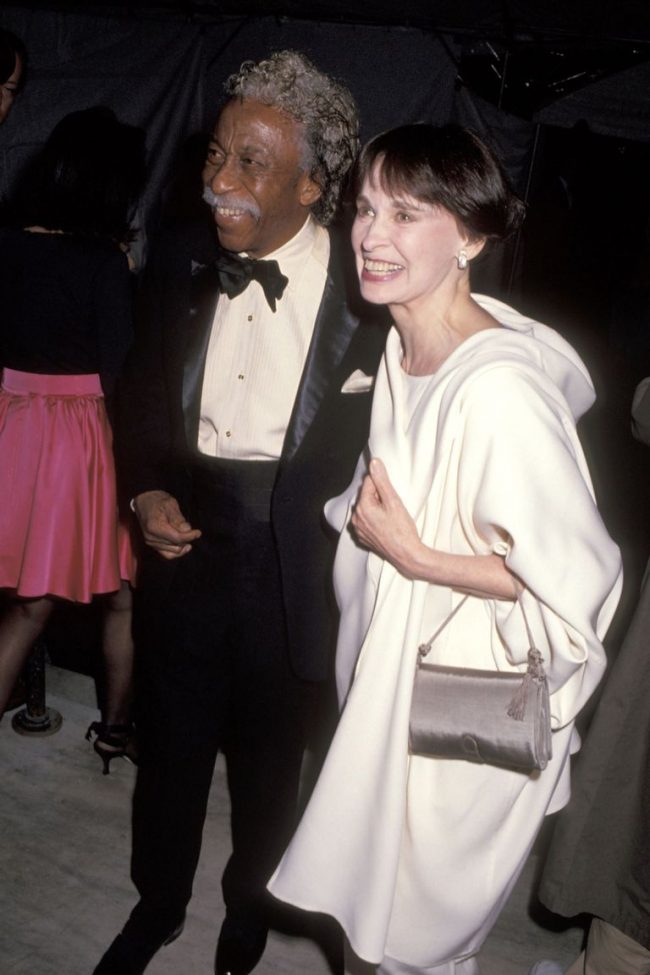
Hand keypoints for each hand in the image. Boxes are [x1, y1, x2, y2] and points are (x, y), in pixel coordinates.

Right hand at [133, 490, 200, 559]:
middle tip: (192, 531)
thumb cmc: (158, 500)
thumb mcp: (170, 505)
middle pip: (176, 546)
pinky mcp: (152, 544)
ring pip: (173, 552)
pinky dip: (176, 551)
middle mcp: (151, 538)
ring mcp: (150, 542)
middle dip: (186, 539)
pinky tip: (183, 546)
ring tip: (187, 536)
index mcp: (155, 527)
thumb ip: (178, 519)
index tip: (198, 532)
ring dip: (182, 545)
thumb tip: (187, 531)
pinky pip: (167, 554)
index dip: (190, 536)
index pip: (177, 538)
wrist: (144, 500)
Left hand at [350, 458, 423, 577]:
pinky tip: (386, 526)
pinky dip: (374, 520)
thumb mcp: (394, 501)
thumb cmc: (402, 530)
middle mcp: (356, 518)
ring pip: (366, 508)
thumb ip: (382, 481)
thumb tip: (374, 463)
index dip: (382, 487)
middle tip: (392, 508)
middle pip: (366, 496)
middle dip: (378, 497)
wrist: (406, 555)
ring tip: (390, 518)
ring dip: (377, 509)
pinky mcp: (363, 538)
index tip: (391, 496)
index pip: (368, 483)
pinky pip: (366, 521)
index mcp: (362, 507)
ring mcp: (358, 529)